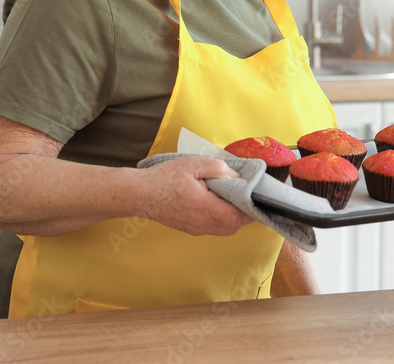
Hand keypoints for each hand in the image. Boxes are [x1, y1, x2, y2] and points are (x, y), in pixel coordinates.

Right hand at [135, 155, 254, 235]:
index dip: (251, 209)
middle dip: (244, 213)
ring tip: (231, 198)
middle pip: (234, 226)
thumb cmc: (164, 178)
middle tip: (244, 195)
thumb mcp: (193, 164)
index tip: (255, 197)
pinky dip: (221, 219)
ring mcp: (195, 229)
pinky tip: (217, 204)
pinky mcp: (190, 229)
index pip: (238, 218)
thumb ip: (218, 168)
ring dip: (232, 217)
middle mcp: (202, 223)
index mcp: (205, 208)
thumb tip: (236, 175)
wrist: (139, 194)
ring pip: (224, 229)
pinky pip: (213, 228)